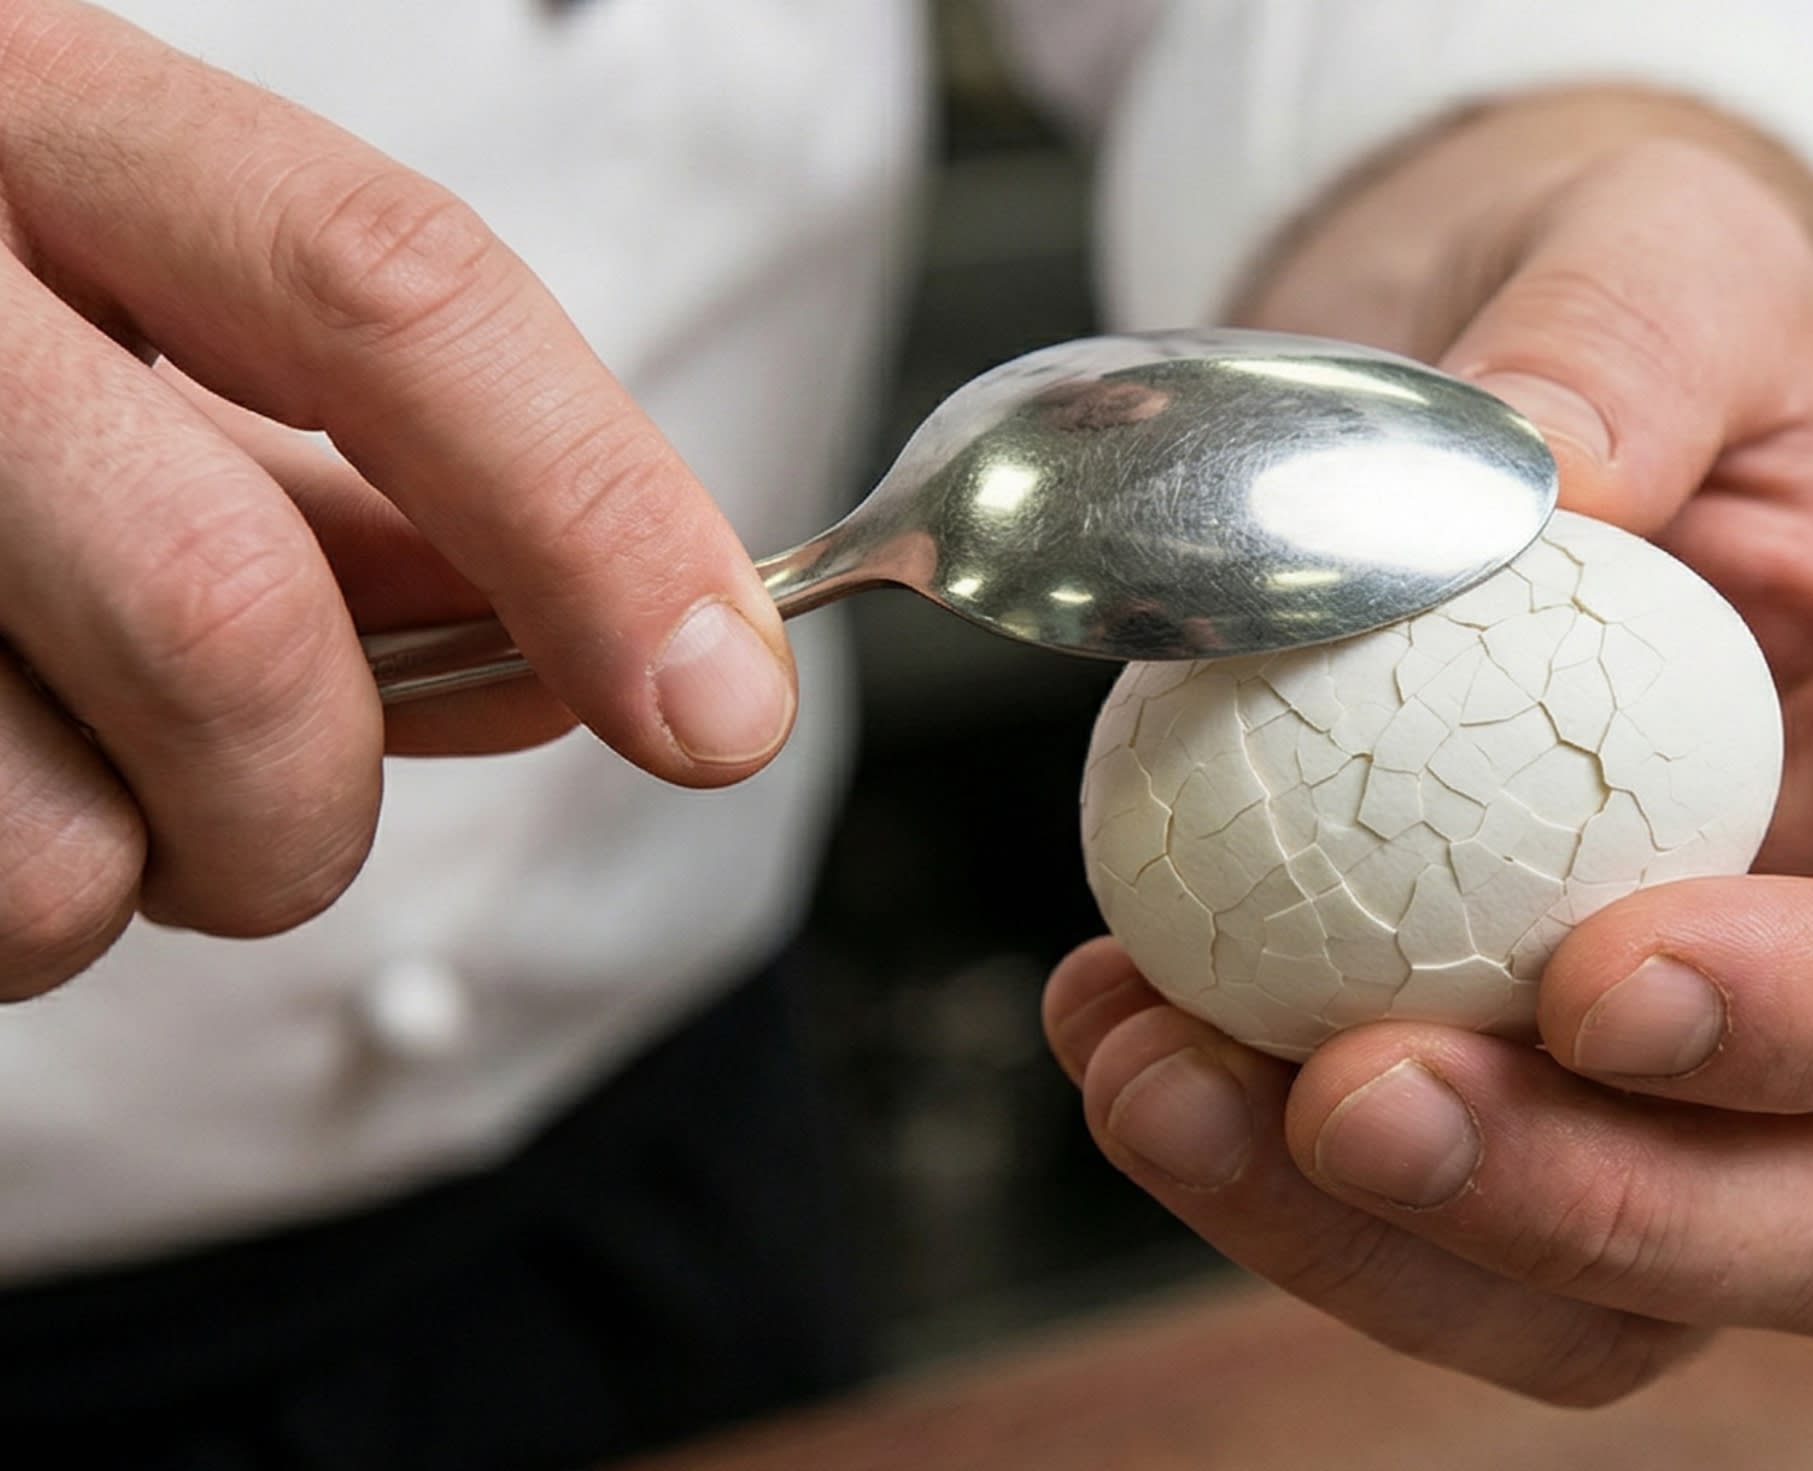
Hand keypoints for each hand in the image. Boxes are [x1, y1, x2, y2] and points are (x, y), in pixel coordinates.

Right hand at [0, 1, 796, 996]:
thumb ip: (378, 485)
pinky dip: (7, 918)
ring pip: (59, 849)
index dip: (594, 513)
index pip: (388, 290)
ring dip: (134, 884)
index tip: (726, 699)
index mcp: (33, 113)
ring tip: (56, 768)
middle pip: (232, 616)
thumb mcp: (140, 335)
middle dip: (321, 800)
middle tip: (294, 814)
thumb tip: (624, 646)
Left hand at [1043, 89, 1812, 1402]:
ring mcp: (1712, 1083)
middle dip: (1588, 1205)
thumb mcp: (1671, 251)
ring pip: (1611, 1293)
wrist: (1527, 408)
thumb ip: (1632, 336)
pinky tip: (1129, 1034)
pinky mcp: (1532, 1105)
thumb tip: (1529, 472)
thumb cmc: (1657, 336)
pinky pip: (1434, 1226)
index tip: (1606, 980)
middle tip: (1355, 1103)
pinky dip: (1267, 1183)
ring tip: (1164, 1081)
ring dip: (1381, 1245)